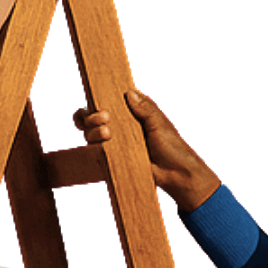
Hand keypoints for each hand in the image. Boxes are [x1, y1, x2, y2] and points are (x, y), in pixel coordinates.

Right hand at [73, 87, 219, 211]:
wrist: (174, 174)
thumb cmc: (172, 146)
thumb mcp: (159, 123)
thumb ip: (144, 108)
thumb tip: (129, 93)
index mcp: (135, 112)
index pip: (114, 100)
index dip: (103, 97)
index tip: (98, 97)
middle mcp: (123, 125)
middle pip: (97, 115)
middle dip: (93, 115)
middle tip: (104, 117)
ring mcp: (117, 141)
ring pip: (93, 131)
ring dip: (93, 130)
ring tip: (106, 133)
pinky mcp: (113, 156)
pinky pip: (96, 148)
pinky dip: (94, 144)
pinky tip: (102, 142)